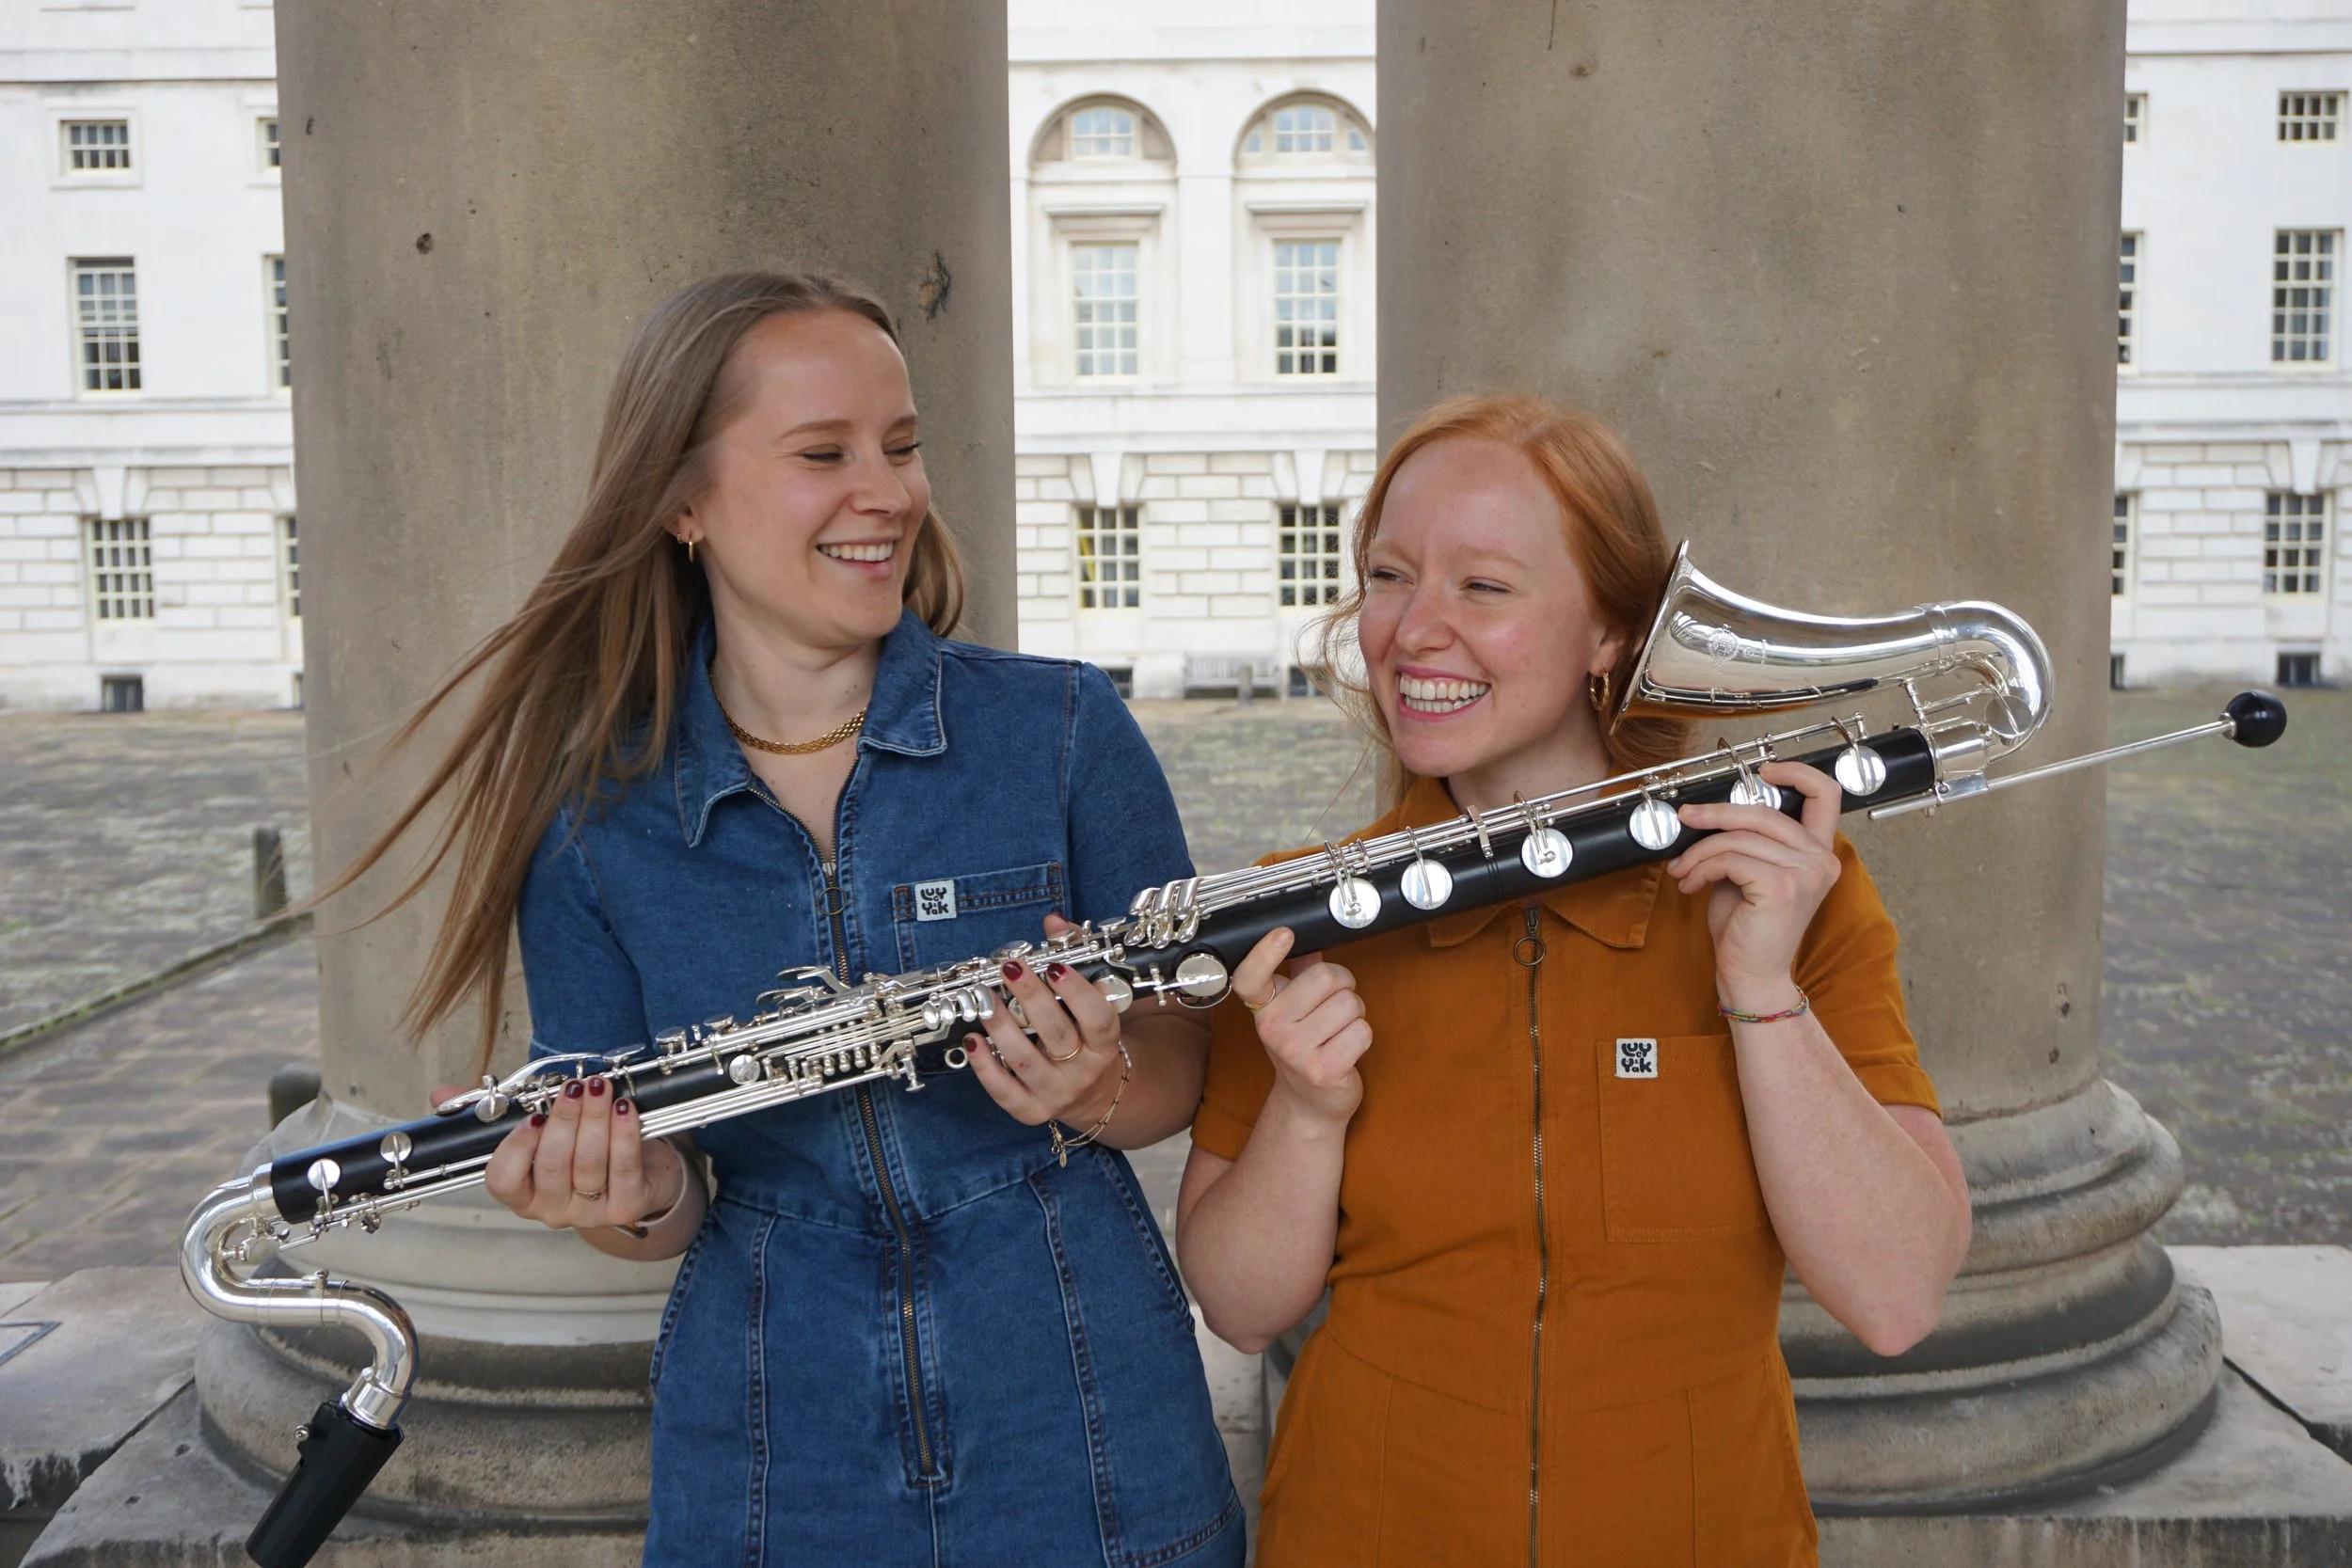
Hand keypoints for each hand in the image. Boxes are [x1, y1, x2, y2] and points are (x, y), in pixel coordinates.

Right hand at [433, 1077, 687, 1231]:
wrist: (641, 1174)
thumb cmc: (579, 1147)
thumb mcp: (536, 1131)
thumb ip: (492, 1114)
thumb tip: (440, 1094)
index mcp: (522, 1194)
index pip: (503, 1182)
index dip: (516, 1149)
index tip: (532, 1116)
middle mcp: (552, 1209)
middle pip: (552, 1167)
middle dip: (563, 1121)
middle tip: (573, 1087)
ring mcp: (590, 1212)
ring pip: (589, 1164)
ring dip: (595, 1119)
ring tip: (599, 1086)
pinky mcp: (628, 1206)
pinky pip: (624, 1167)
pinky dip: (624, 1134)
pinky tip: (624, 1107)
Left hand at [965, 914, 1131, 1126]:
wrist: (1092, 1090)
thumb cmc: (1086, 1035)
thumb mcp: (1092, 1001)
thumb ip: (1075, 958)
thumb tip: (1054, 922)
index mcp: (1106, 1044)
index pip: (1098, 1019)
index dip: (1078, 993)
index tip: (1055, 966)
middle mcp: (1085, 1071)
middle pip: (1057, 1035)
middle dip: (1031, 999)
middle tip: (1010, 969)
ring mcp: (1057, 1093)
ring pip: (1026, 1061)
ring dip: (1001, 1026)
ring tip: (984, 998)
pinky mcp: (1031, 1110)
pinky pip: (1005, 1091)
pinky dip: (985, 1067)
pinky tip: (972, 1039)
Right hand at [1229, 926, 1369, 1127]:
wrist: (1309, 1102)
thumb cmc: (1305, 1047)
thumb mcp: (1294, 1008)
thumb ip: (1300, 970)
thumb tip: (1311, 933)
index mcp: (1262, 1008)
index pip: (1250, 978)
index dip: (1265, 953)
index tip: (1283, 933)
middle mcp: (1272, 1028)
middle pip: (1325, 976)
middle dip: (1343, 984)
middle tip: (1334, 1003)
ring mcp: (1295, 1052)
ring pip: (1350, 1003)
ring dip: (1356, 1013)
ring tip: (1340, 1029)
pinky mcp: (1323, 1071)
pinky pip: (1362, 1031)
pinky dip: (1363, 1036)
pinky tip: (1347, 1048)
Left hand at [1667, 760, 1842, 1008]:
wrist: (1752, 976)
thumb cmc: (1749, 928)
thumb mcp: (1749, 874)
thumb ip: (1746, 841)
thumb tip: (1709, 812)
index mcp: (1818, 853)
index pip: (1825, 793)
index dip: (1796, 772)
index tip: (1763, 769)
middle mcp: (1819, 860)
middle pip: (1762, 811)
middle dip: (1715, 813)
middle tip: (1686, 819)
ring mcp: (1804, 873)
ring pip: (1738, 837)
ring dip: (1699, 850)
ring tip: (1683, 870)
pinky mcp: (1780, 887)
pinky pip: (1729, 858)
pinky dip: (1701, 867)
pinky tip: (1691, 884)